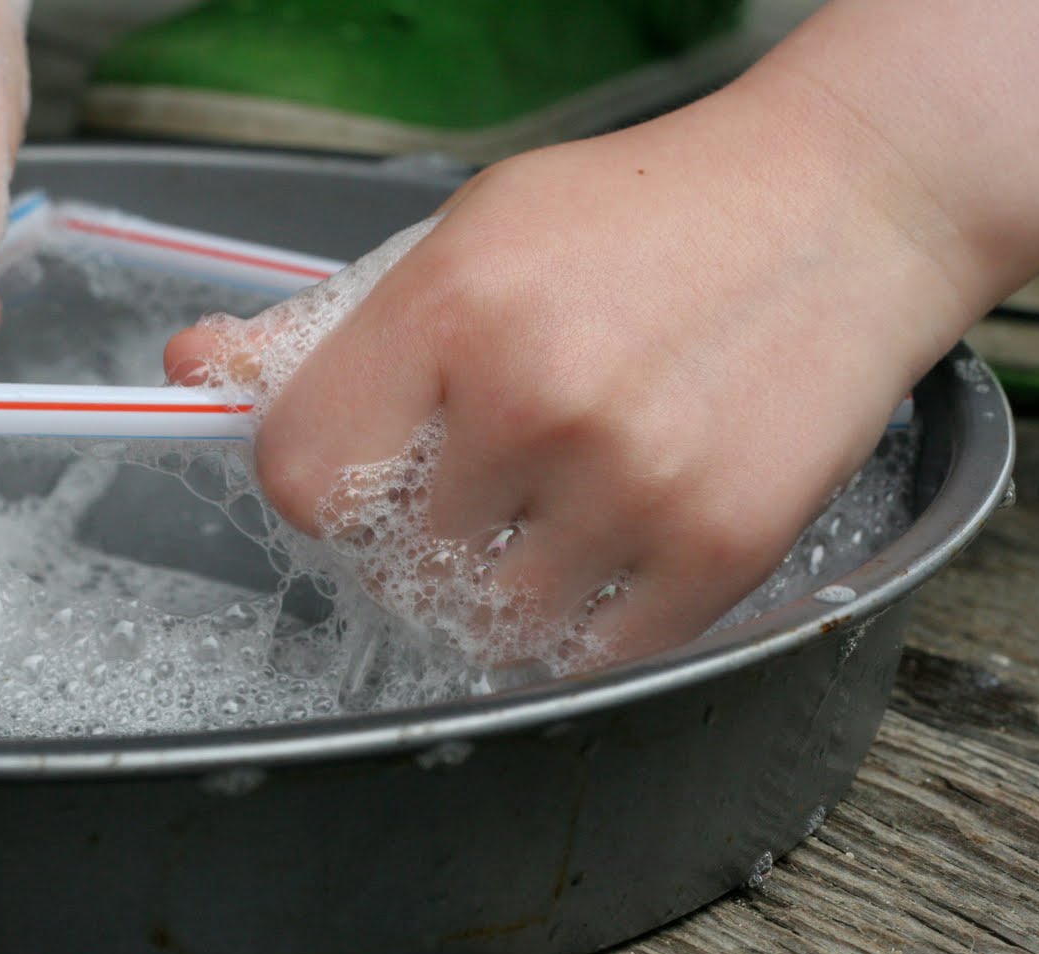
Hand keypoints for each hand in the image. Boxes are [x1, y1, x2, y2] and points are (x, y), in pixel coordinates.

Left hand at [167, 84, 968, 666]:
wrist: (843, 211)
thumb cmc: (646, 218)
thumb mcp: (472, 234)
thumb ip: (328, 325)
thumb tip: (195, 374)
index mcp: (453, 307)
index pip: (303, 479)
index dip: (319, 489)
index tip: (359, 477)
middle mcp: (536, 401)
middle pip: (393, 563)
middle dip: (420, 534)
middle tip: (480, 484)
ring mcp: (632, 485)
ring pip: (490, 621)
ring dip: (503, 586)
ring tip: (555, 510)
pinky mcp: (720, 550)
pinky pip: (592, 656)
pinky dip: (586, 624)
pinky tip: (610, 547)